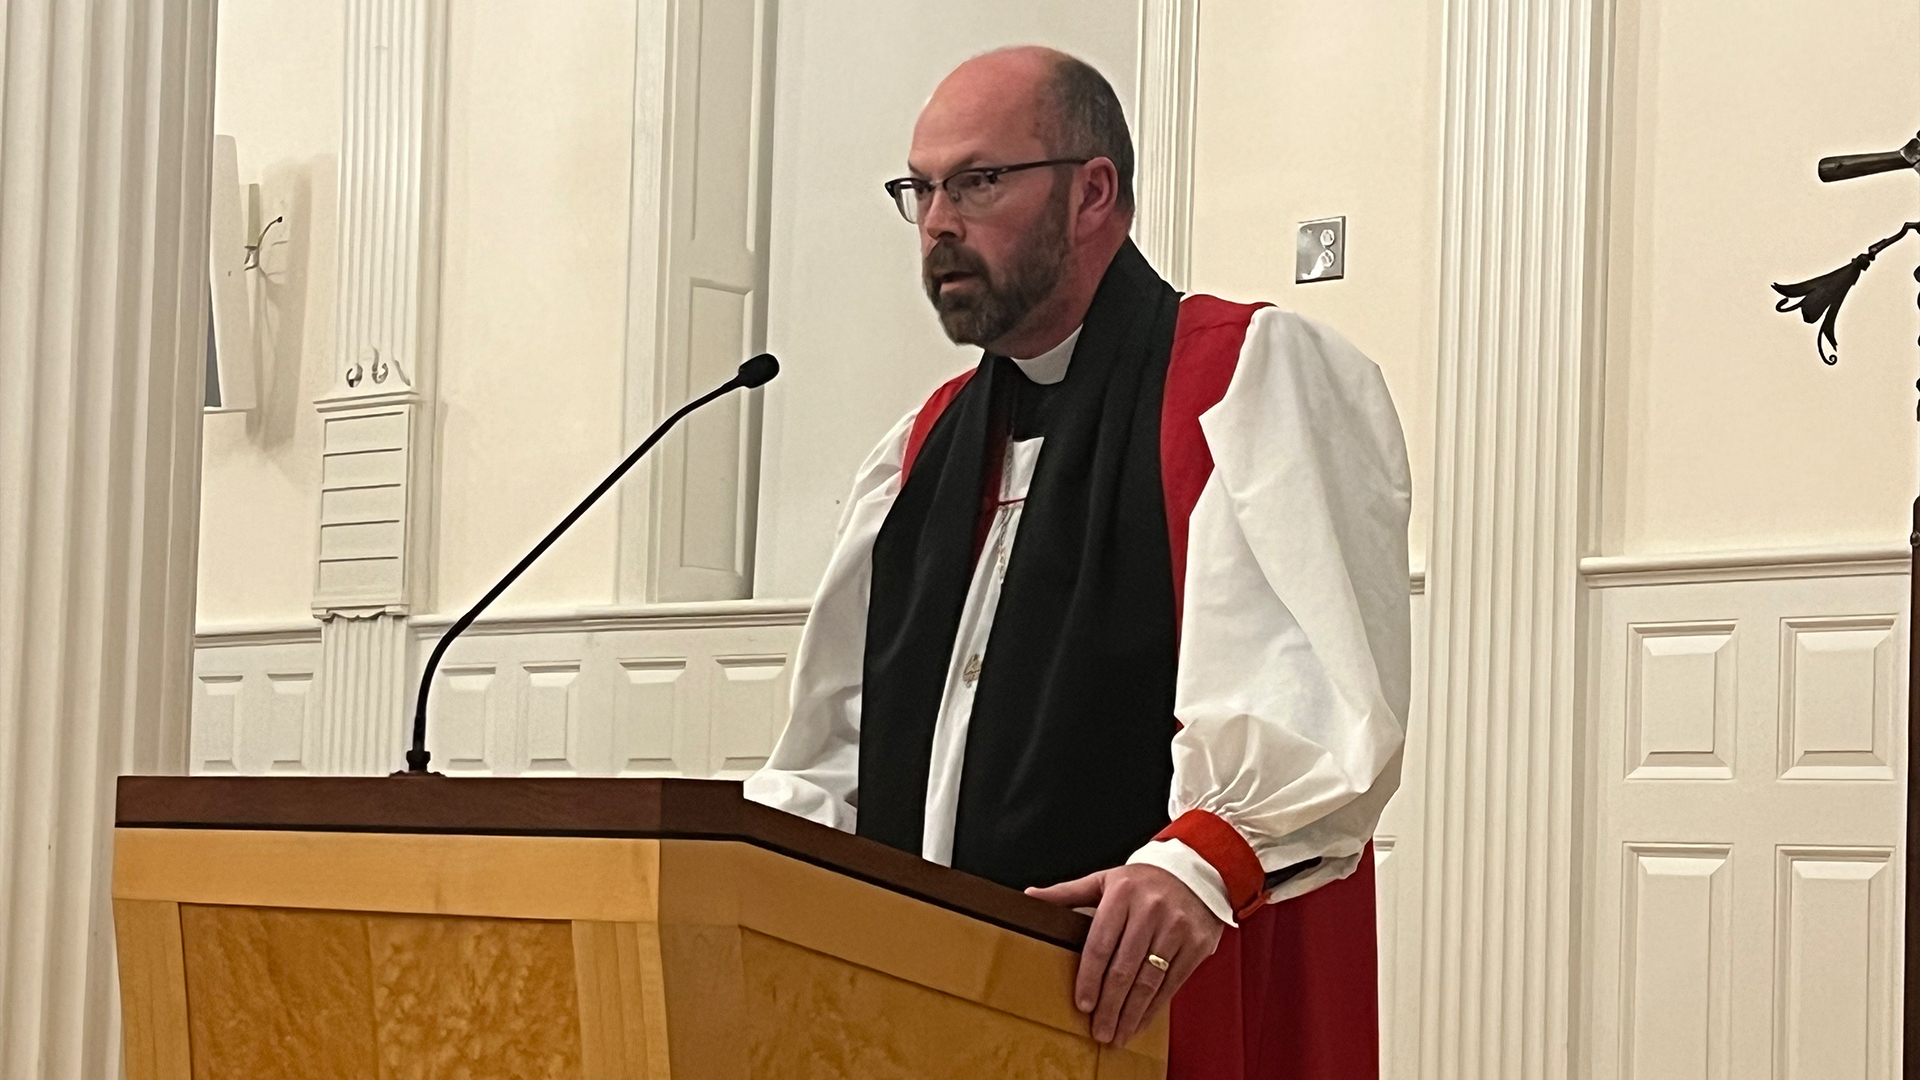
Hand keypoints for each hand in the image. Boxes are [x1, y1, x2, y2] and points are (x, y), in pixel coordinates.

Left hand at [1025, 864, 1224, 1045]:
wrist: (1195, 871)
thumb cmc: (1142, 881)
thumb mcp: (1104, 880)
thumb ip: (1067, 893)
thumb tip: (1029, 897)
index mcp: (1122, 894)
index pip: (1100, 944)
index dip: (1090, 978)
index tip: (1083, 1004)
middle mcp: (1151, 911)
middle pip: (1125, 968)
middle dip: (1110, 1006)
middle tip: (1098, 1032)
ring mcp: (1176, 929)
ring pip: (1149, 981)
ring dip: (1131, 1014)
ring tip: (1117, 1035)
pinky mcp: (1196, 945)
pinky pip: (1171, 983)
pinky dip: (1154, 1007)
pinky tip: (1140, 1022)